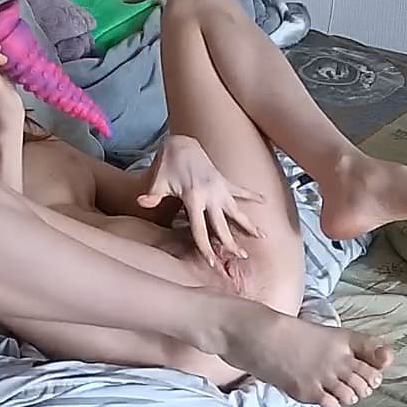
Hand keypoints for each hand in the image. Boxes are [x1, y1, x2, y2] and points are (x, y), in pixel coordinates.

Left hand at [139, 134, 264, 261]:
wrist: (181, 144)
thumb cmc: (168, 165)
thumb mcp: (158, 182)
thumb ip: (153, 196)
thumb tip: (142, 203)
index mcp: (193, 199)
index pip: (200, 230)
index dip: (206, 247)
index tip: (212, 262)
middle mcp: (210, 195)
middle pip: (222, 225)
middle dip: (232, 242)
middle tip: (243, 257)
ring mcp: (220, 188)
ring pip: (237, 210)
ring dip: (249, 223)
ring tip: (263, 236)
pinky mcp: (224, 180)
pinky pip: (241, 190)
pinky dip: (253, 195)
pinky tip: (265, 201)